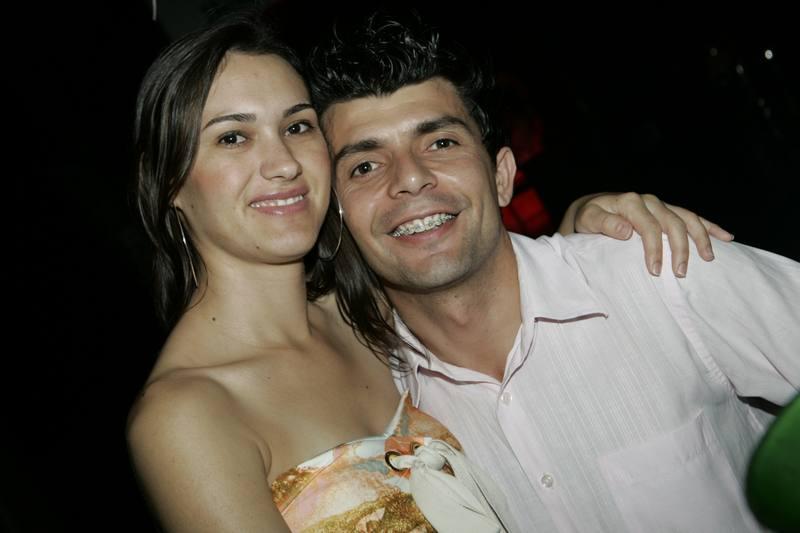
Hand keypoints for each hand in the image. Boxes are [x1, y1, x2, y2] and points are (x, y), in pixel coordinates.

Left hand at [560, 192, 733, 276]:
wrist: (593, 208)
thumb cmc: (589, 218)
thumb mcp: (588, 220)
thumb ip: (604, 224)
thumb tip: (625, 231)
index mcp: (630, 202)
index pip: (648, 227)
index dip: (654, 249)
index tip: (655, 271)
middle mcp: (649, 201)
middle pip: (672, 223)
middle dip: (679, 248)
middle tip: (680, 273)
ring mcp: (660, 205)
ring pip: (687, 218)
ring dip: (700, 238)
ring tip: (708, 258)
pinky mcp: (668, 210)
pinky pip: (692, 217)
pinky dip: (710, 227)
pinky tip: (726, 237)